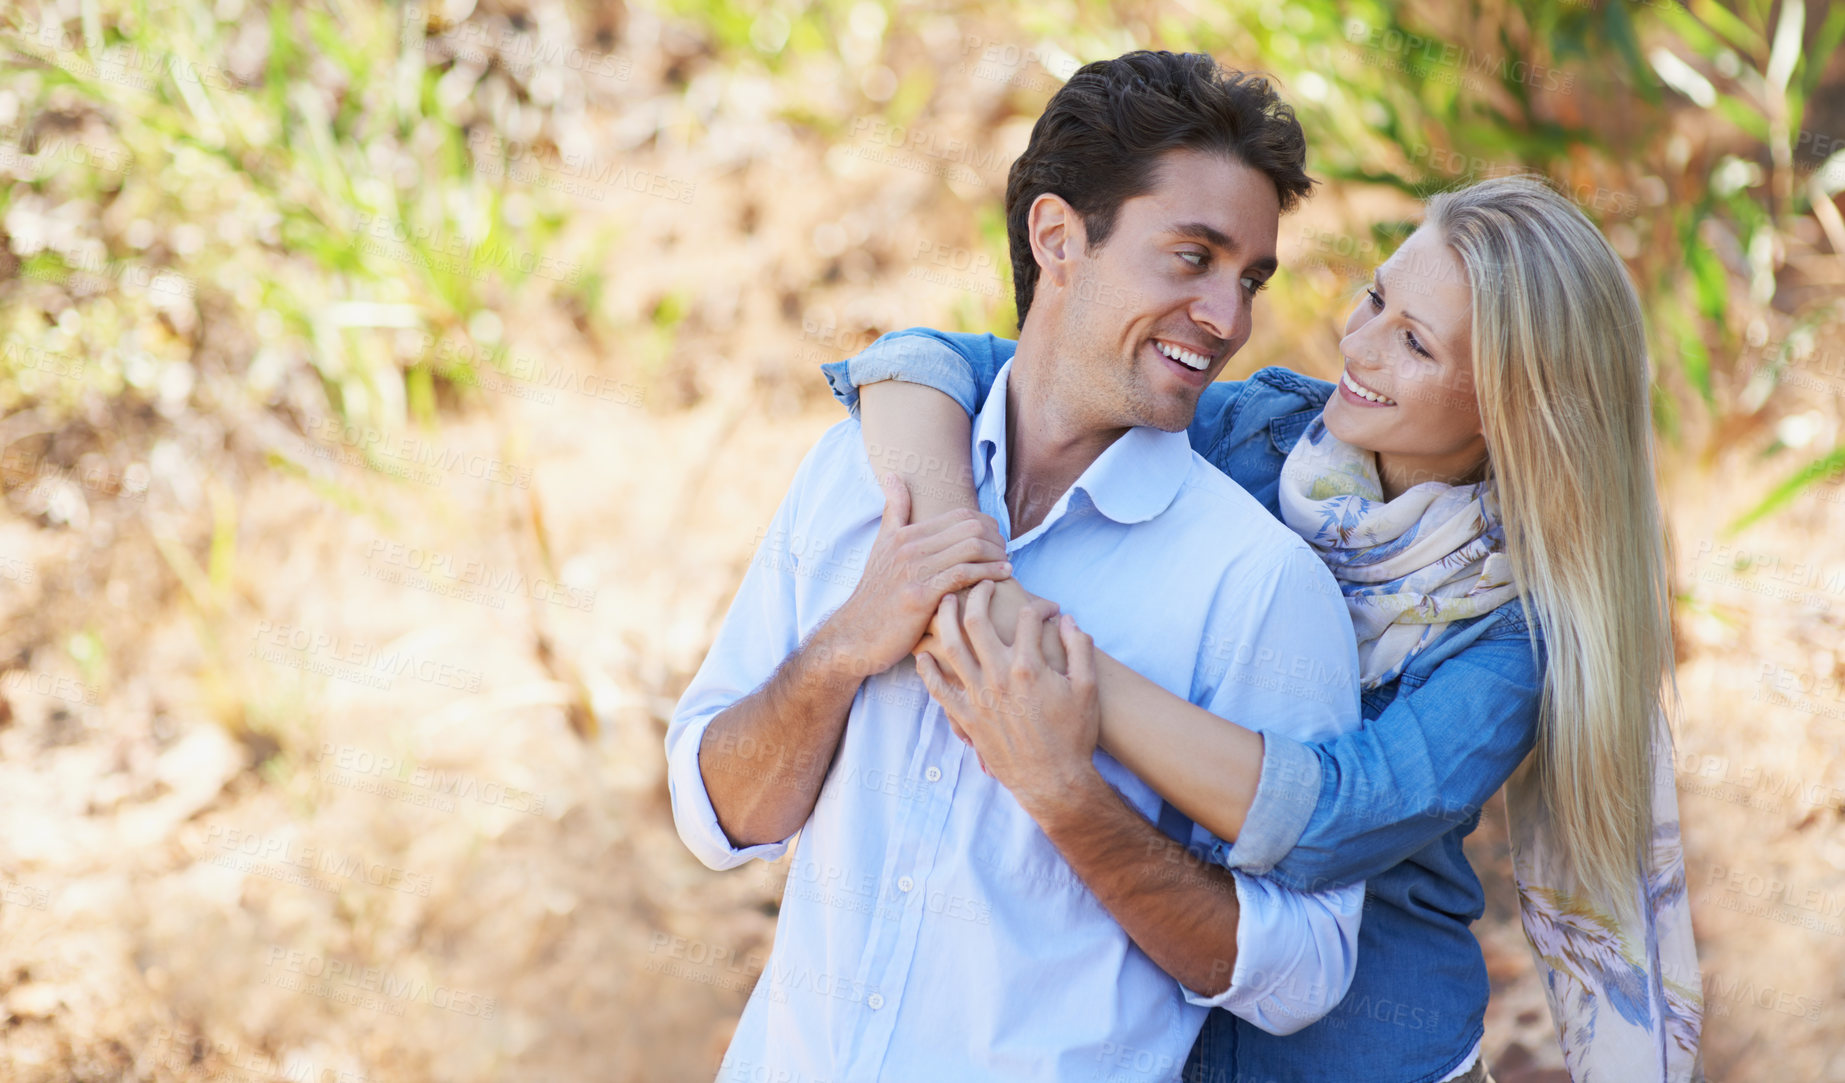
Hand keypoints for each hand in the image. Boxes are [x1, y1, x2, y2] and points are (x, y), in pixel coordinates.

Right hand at [821, 474, 1010, 677]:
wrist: (855, 634)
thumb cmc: (875, 594)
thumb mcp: (881, 546)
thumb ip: (894, 511)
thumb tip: (894, 475)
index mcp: (904, 534)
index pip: (960, 516)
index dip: (987, 524)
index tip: (997, 539)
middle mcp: (908, 548)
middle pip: (969, 528)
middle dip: (996, 538)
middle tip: (1006, 552)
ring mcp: (913, 572)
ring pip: (970, 549)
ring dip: (997, 555)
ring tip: (1007, 565)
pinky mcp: (919, 597)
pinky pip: (963, 576)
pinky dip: (989, 573)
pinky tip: (1002, 577)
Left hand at [914, 580, 1100, 814]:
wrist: (1054, 781)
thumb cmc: (1074, 735)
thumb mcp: (1088, 687)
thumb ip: (1079, 647)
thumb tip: (1067, 619)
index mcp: (1030, 666)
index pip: (1028, 617)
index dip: (1040, 605)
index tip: (1047, 608)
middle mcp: (998, 676)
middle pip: (977, 619)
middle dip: (979, 592)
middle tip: (982, 582)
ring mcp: (978, 696)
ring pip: (951, 646)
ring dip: (945, 618)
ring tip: (947, 600)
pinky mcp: (966, 717)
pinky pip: (937, 689)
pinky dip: (927, 670)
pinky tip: (923, 655)